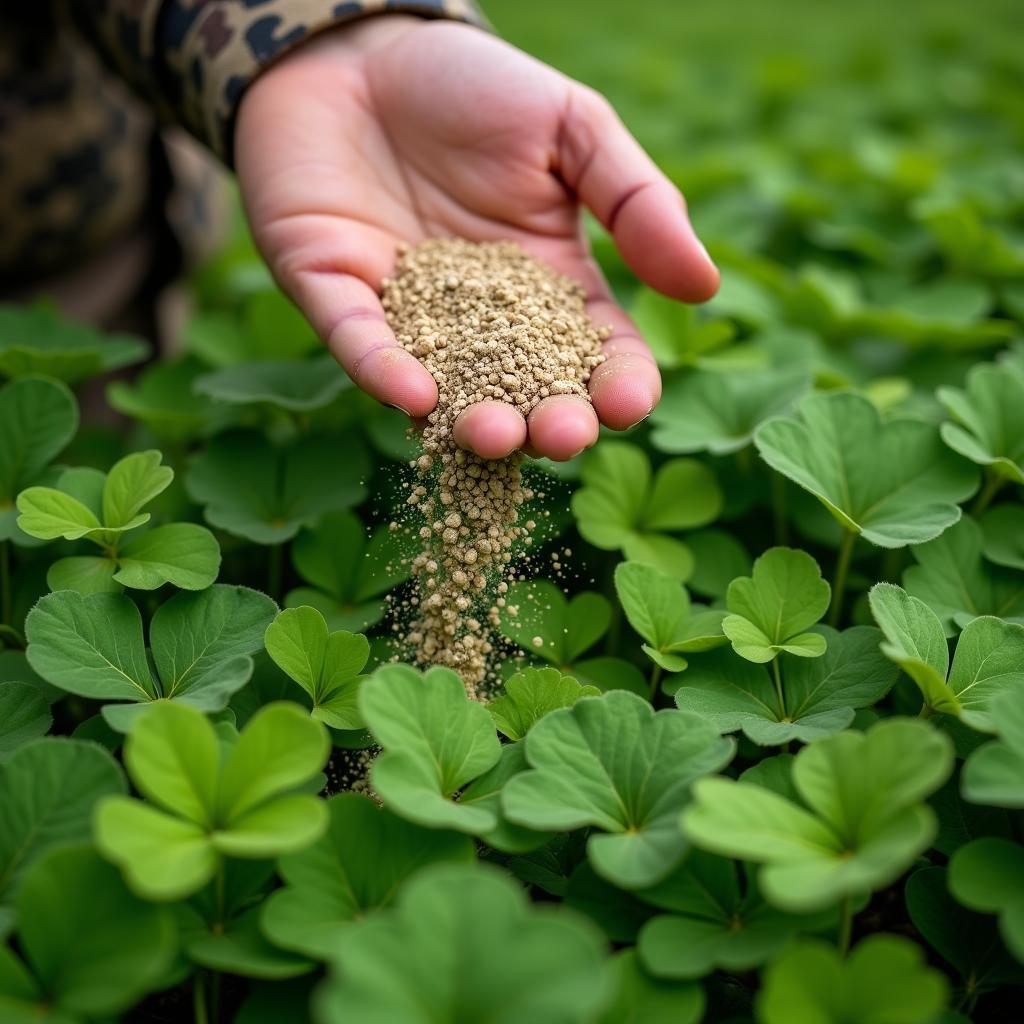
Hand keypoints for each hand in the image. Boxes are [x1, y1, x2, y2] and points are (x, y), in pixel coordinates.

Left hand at [236, 15, 717, 460]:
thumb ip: (636, 202)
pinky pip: (358, 343)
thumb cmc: (475, 86)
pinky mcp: (333, 293)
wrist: (362, 46)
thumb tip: (703, 284)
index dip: (616, 385)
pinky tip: (414, 396)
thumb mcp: (574, 128)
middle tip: (563, 435)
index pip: (595, 356)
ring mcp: (406, 314)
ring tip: (498, 435)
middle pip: (523, 393)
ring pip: (444, 390)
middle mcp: (478, 321)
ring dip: (472, 423)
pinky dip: (383, 371)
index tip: (629, 403)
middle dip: (547, 423)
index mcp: (547, 286)